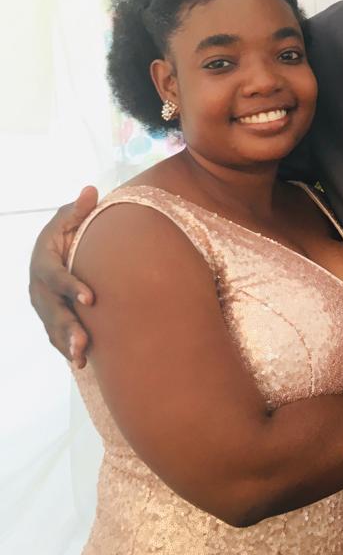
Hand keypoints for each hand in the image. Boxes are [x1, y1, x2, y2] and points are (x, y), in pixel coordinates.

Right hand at [29, 187, 98, 367]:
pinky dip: (66, 349)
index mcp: (43, 261)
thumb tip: (91, 191)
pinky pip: (55, 336)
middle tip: (83, 342)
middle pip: (51, 310)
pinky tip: (82, 364)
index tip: (91, 299)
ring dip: (66, 344)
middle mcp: (38, 287)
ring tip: (81, 358)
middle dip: (66, 327)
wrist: (54, 249)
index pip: (55, 277)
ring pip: (52, 327)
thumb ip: (80, 209)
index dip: (71, 287)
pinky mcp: (50, 317)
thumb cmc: (67, 230)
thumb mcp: (70, 217)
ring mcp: (42, 305)